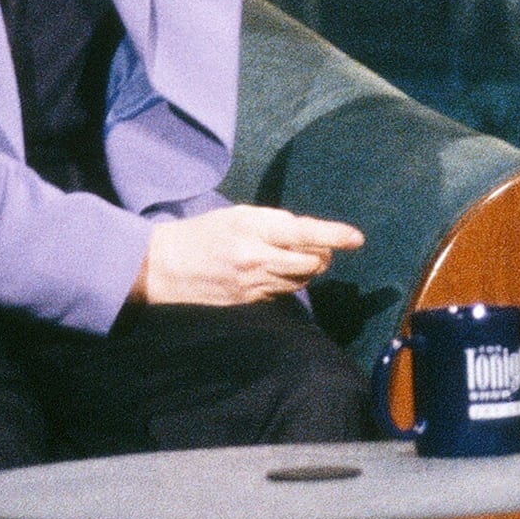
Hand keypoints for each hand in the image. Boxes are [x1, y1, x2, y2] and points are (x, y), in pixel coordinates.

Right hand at [133, 206, 362, 305]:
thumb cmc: (205, 233)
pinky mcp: (247, 302)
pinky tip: (273, 273)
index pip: (304, 233)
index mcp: (252, 229)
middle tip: (319, 248)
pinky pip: (282, 293)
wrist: (162, 267)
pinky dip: (288, 282)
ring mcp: (251, 284)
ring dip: (307, 271)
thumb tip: (310, 235)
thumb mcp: (239, 215)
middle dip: (323, 255)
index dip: (334, 235)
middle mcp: (255, 258)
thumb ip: (276, 223)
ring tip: (292, 259)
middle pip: (312, 263)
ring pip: (301, 281)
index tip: (357, 238)